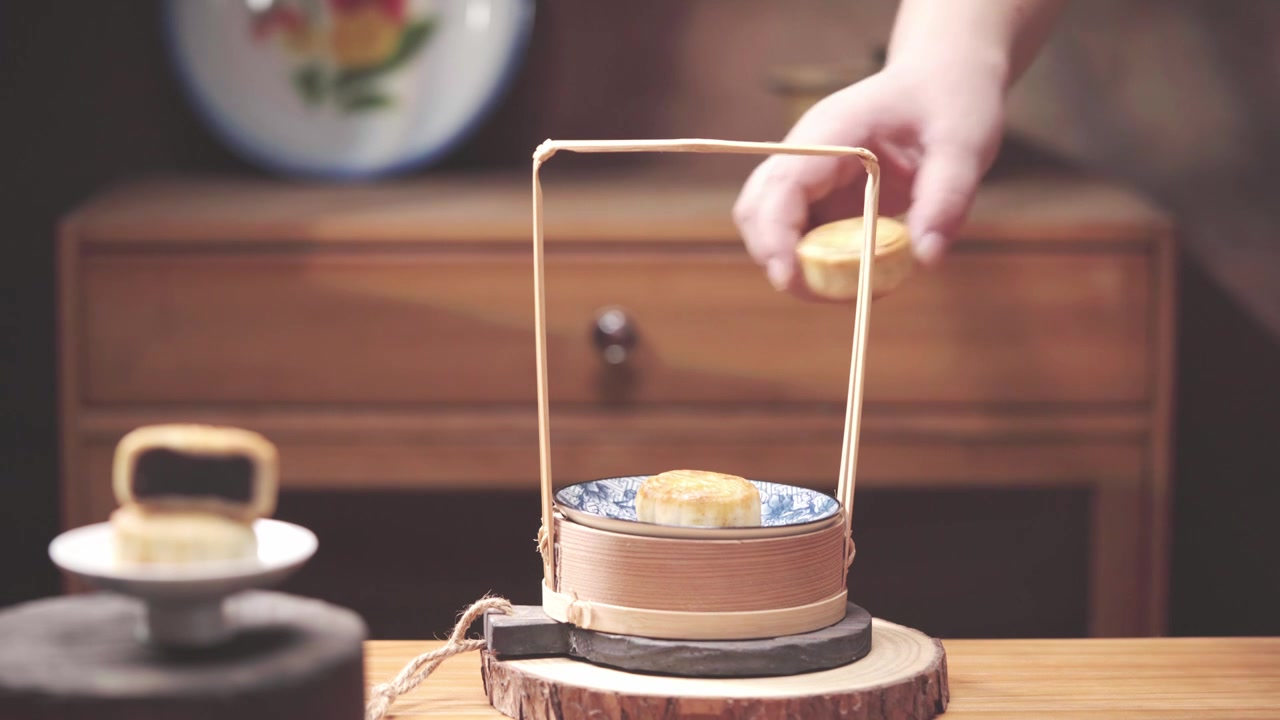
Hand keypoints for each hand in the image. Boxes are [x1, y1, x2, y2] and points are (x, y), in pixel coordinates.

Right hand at [733, 63, 1004, 294]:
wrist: (944, 77)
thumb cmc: (951, 101)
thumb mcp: (964, 145)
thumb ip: (946, 199)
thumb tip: (925, 258)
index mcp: (832, 132)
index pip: (780, 186)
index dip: (775, 236)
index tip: (789, 279)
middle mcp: (807, 154)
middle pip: (757, 210)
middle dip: (777, 257)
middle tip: (827, 293)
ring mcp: (809, 174)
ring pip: (769, 226)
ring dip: (794, 263)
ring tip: (846, 287)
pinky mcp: (820, 194)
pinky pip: (799, 235)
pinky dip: (815, 261)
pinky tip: (856, 273)